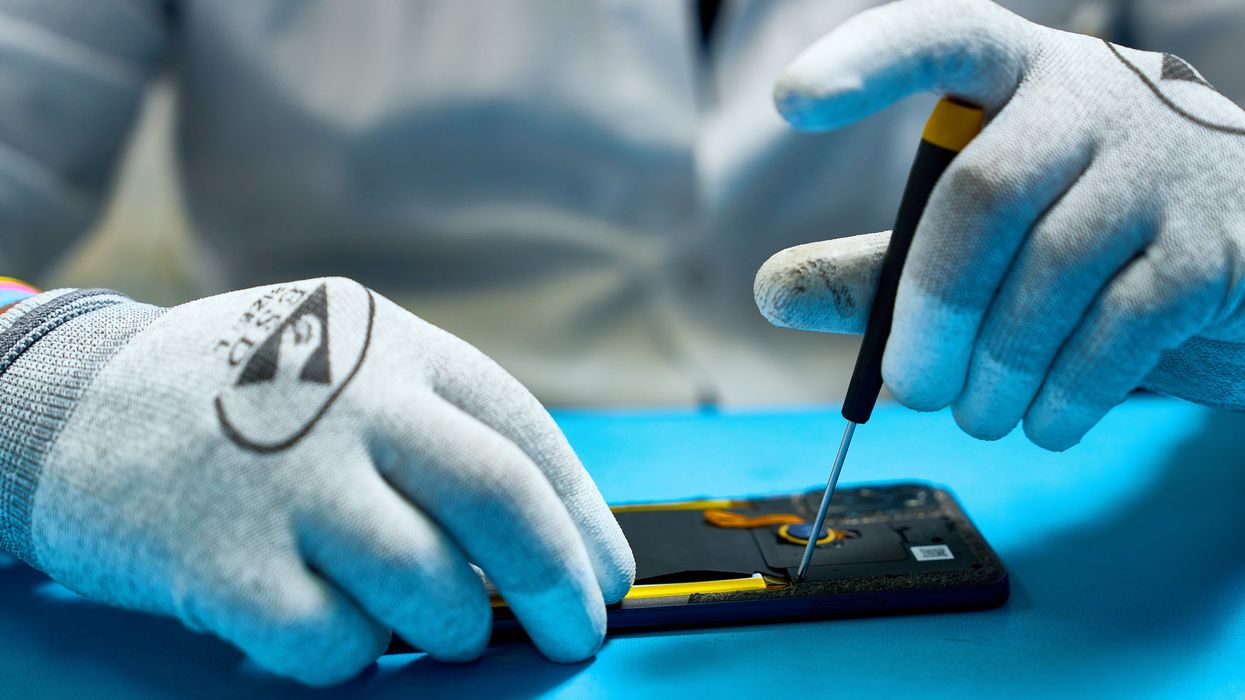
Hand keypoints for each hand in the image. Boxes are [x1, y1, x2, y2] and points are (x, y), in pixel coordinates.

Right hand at [4, 278, 633, 684]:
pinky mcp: (219, 558)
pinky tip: (328, 624)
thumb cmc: (242, 399)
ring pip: (426, 586)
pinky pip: (333, 644)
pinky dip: (352, 654)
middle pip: (497, 496)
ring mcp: (282, 476)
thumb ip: (434, 427)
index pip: (524, 435)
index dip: (584, 517)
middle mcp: (347, 398)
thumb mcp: (347, 362)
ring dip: (453, 626)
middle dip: (559, 580)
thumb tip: (542, 537)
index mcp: (392, 345)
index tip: (607, 577)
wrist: (74, 404)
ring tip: (439, 624)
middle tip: (580, 632)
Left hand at [754, 0, 1244, 449]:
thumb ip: (883, 268)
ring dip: (995, 374)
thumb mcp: (983, 241)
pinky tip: (1045, 422)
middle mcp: (1094, 101)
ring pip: (1048, 272)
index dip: (868, 60)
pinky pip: (1117, 330)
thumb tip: (770, 292)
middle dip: (930, 312)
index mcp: (1017, 79)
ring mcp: (1165, 166)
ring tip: (980, 414)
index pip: (941, 35)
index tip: (793, 101)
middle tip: (913, 389)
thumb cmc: (1089, 239)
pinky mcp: (1220, 247)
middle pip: (982, 196)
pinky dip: (1063, 397)